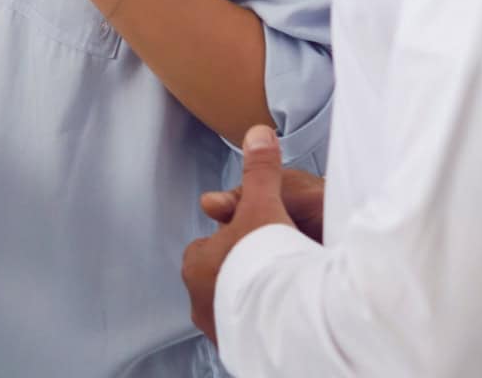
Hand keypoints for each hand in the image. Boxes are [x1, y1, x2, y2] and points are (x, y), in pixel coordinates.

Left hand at [181, 126, 300, 346]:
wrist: (283, 314)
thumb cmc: (265, 258)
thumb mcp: (263, 205)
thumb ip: (259, 170)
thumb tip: (258, 131)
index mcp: (197, 261)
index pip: (212, 245)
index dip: (239, 239)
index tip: (261, 239)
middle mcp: (198, 298)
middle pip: (224, 276)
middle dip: (245, 271)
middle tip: (276, 265)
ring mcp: (216, 328)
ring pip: (235, 305)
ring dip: (254, 298)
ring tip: (284, 291)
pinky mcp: (236, 350)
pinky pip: (248, 332)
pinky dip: (263, 324)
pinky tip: (284, 316)